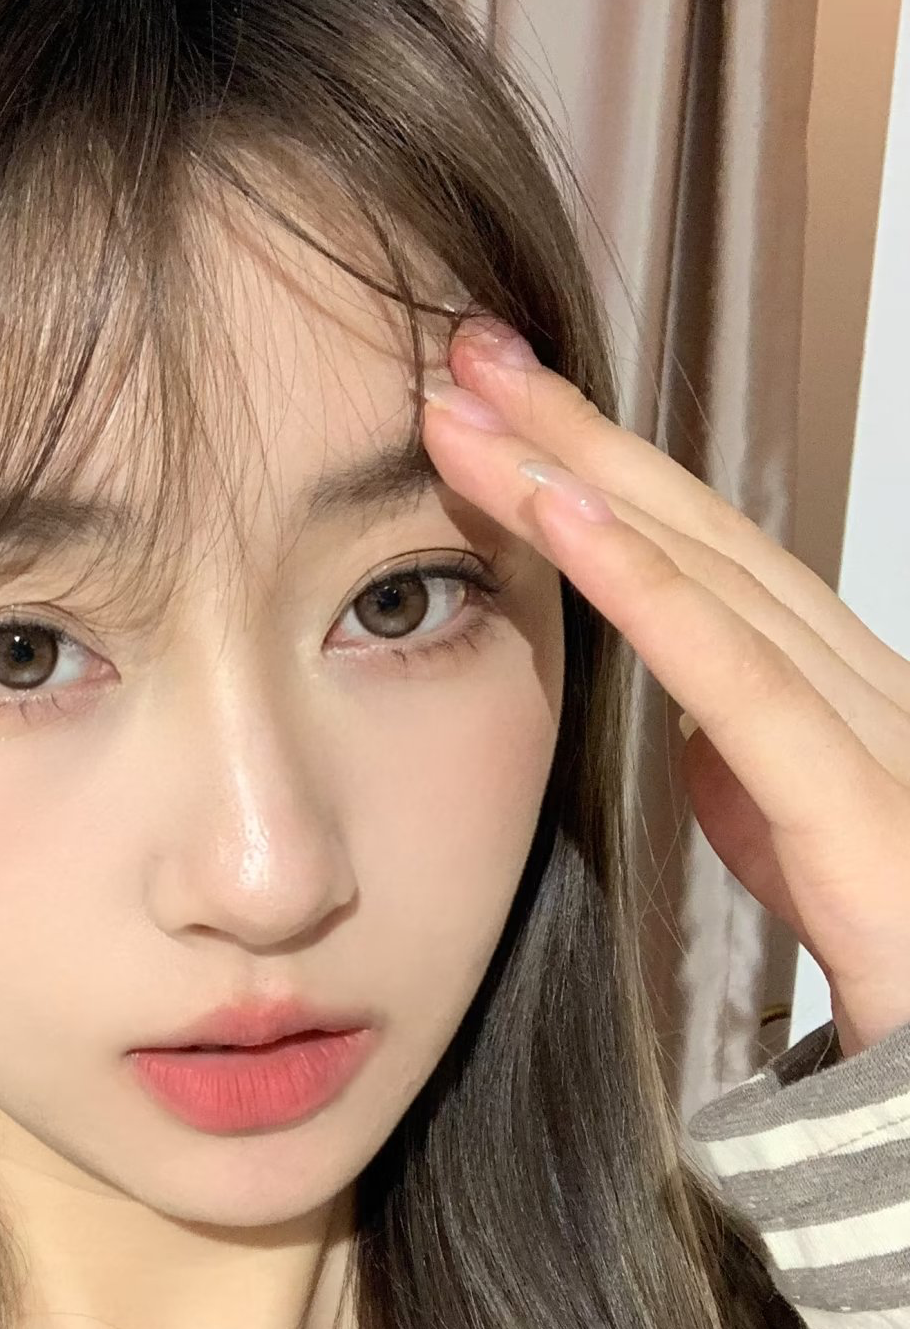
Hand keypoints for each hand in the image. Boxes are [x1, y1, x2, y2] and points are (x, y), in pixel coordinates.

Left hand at [420, 317, 909, 1060]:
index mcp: (841, 702)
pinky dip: (651, 592)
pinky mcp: (865, 814)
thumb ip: (758, 786)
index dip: (601, 479)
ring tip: (477, 404)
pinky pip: (744, 682)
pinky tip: (567, 519)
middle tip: (462, 348)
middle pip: (702, 536)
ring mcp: (878, 737)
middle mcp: (865, 689)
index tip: (497, 412)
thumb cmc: (905, 981)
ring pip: (713, 577)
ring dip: (582, 482)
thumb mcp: (806, 861)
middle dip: (576, 438)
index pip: (705, 565)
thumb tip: (699, 733)